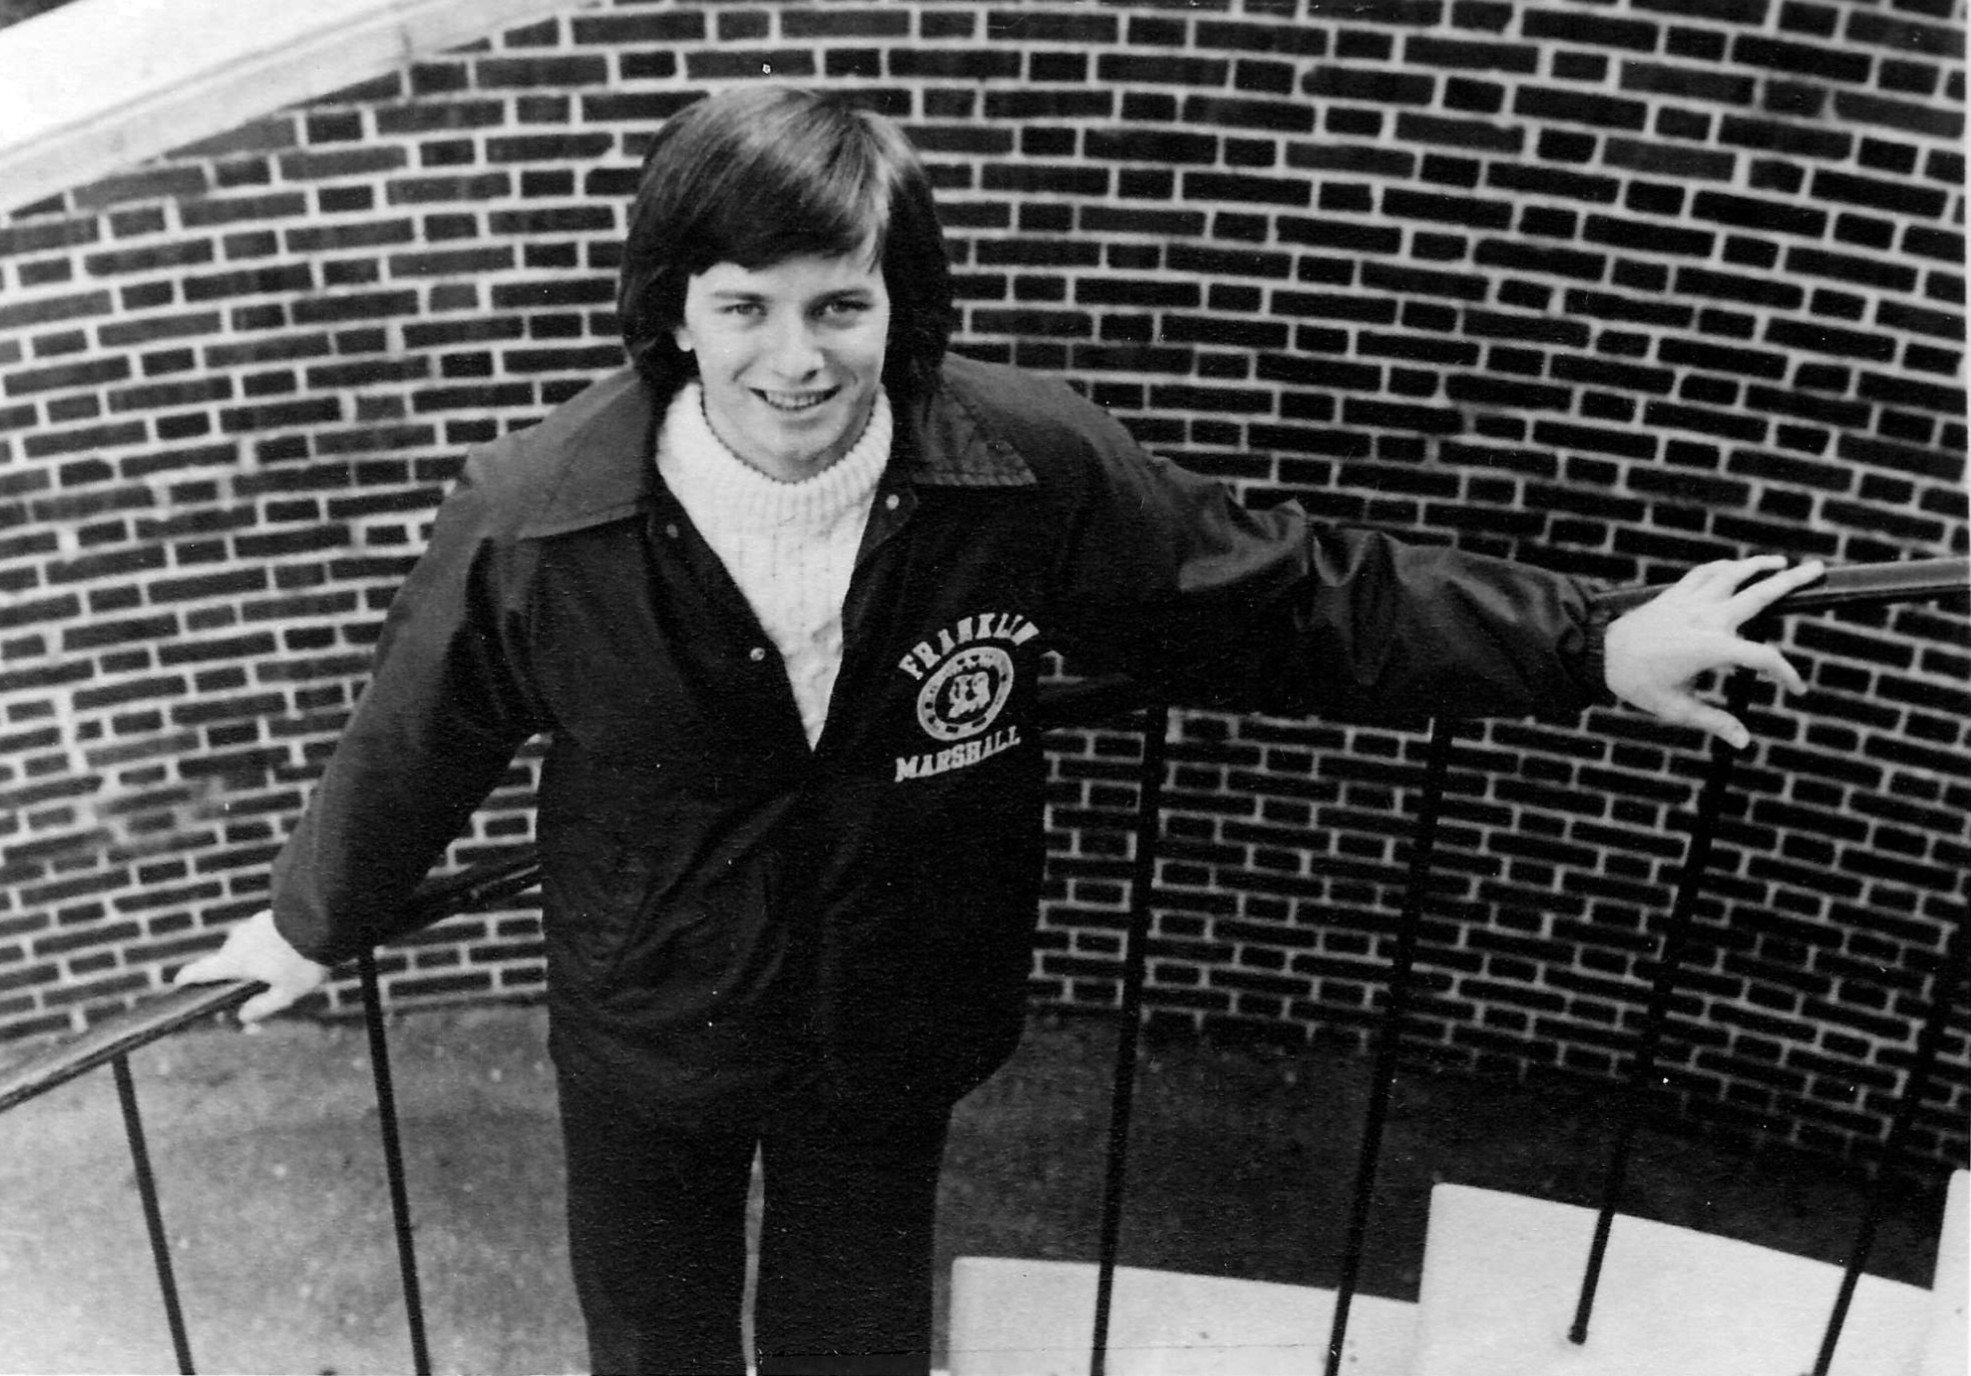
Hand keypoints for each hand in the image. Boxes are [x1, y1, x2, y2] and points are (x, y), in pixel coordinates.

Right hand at [172, 908, 330, 1022]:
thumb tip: (243, 1016)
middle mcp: (236, 941)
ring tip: (287, 969)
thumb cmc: (303, 960)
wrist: (323, 920)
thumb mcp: (287, 993)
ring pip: (248, 949)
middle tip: (266, 987)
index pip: (201, 970)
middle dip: (242, 975)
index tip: (179, 981)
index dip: (188, 977)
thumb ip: (262, 1006)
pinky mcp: (265, 917)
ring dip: (260, 960)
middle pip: (230, 963)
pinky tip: (292, 953)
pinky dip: (270, 947)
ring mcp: (250, 926)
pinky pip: (262, 937)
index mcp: (233, 961)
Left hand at [1604, 555, 1824, 749]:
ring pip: (1733, 573)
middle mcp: (1707, 618)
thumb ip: (1714, 721)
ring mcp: (1691, 601)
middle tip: (1818, 570)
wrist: (1600, 654)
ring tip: (1783, 563)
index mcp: (1712, 648)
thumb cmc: (1639, 684)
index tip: (1796, 689)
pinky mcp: (1675, 593)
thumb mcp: (1677, 708)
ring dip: (1760, 565)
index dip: (1787, 674)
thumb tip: (1744, 742)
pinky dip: (1725, 567)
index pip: (1764, 657)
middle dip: (1792, 582)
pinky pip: (1706, 572)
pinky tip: (1738, 567)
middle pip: (1760, 594)